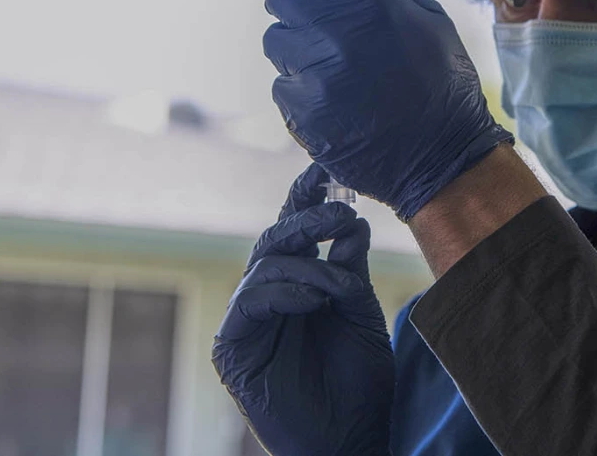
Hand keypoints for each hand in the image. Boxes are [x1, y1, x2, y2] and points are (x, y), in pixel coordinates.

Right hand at [212, 165, 393, 455]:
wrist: (352, 439)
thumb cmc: (359, 382)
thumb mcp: (361, 312)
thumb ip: (350, 268)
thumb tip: (349, 221)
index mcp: (298, 284)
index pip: (295, 231)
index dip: (305, 196)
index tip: (325, 167)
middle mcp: (269, 297)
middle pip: (275, 239)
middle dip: (307, 218)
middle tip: (339, 211)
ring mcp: (249, 322)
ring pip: (264, 265)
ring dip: (307, 265)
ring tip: (340, 285)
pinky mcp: (234, 348)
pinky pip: (251, 302)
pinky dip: (286, 292)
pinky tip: (315, 299)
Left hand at [263, 0, 512, 219]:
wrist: (442, 158)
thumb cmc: (443, 83)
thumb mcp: (427, 17)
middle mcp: (330, 30)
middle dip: (301, 2)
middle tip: (329, 22)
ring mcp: (311, 73)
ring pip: (278, 41)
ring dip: (300, 48)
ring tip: (340, 68)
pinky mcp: (299, 112)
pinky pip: (284, 84)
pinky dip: (304, 89)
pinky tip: (338, 99)